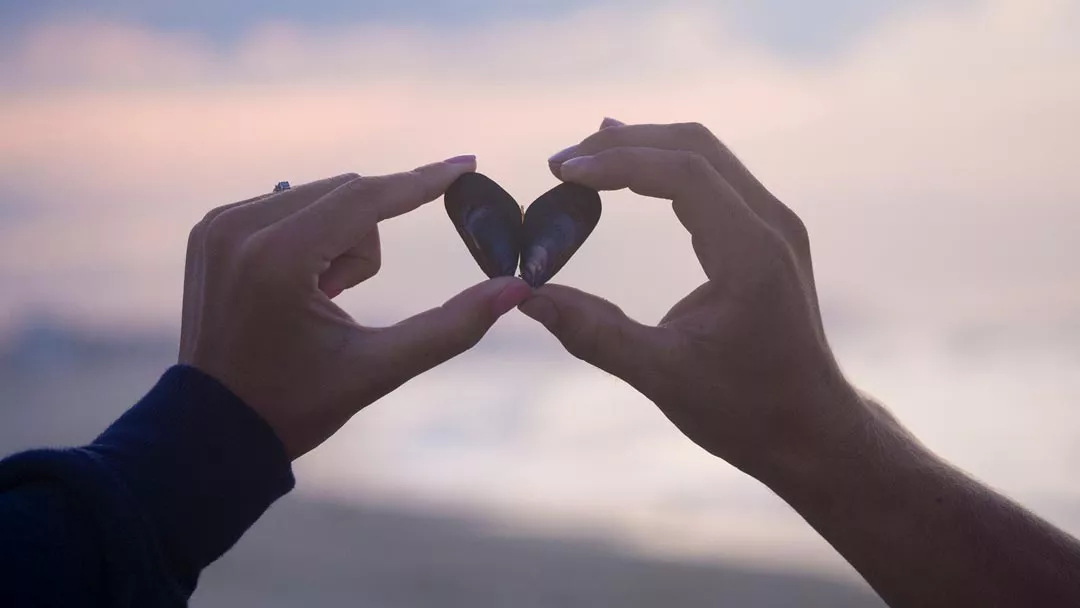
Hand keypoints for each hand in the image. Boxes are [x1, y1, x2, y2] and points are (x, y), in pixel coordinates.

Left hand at [179, 158, 532, 458]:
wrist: (214, 429)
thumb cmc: (296, 404)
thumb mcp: (379, 370)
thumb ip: (451, 327)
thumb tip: (515, 289)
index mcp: (277, 260)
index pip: (365, 197)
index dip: (422, 182)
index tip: (467, 165)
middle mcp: (239, 227)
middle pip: (347, 194)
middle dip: (365, 244)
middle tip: (338, 301)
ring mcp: (218, 225)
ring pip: (321, 196)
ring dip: (338, 240)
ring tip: (314, 300)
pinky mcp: (209, 229)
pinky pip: (287, 205)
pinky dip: (308, 238)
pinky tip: (291, 289)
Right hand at [522, 120, 863, 475]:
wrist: (810, 429)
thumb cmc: (745, 410)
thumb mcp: (662, 376)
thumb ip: (593, 333)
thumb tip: (526, 298)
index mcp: (752, 254)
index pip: (684, 172)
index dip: (617, 162)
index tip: (562, 172)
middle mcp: (772, 225)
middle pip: (695, 146)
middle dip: (624, 144)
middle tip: (560, 163)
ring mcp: (775, 226)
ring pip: (706, 155)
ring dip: (643, 149)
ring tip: (583, 158)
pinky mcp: (768, 236)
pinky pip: (714, 177)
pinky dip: (666, 168)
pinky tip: (630, 171)